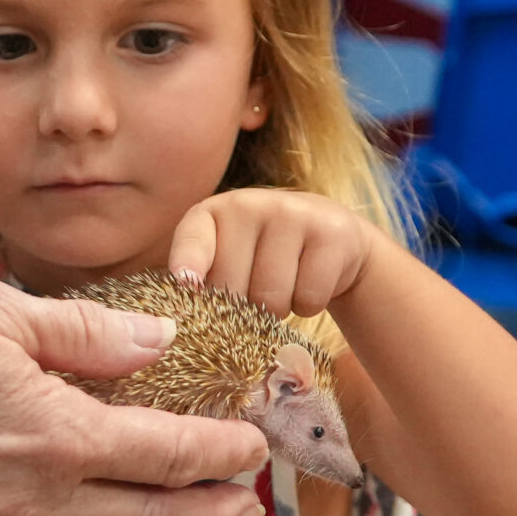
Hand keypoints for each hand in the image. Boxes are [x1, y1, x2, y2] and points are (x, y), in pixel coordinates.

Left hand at [168, 188, 377, 316]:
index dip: (187, 261)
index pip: (193, 237)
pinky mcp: (330, 232)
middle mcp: (248, 204)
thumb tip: (186, 311)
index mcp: (213, 212)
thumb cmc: (263, 257)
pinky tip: (309, 281)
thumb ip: (202, 279)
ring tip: (284, 286)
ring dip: (277, 310)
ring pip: (271, 297)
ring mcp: (292, 213)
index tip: (186, 282)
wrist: (330, 239)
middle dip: (241, 308)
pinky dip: (308, 306)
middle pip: (231, 287)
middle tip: (255, 292)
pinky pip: (308, 298)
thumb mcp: (227, 259)